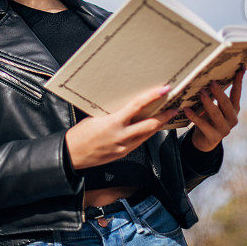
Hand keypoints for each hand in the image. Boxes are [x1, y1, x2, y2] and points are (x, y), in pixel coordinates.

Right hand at [65, 85, 179, 169]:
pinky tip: (149, 129)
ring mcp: (124, 147)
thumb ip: (113, 113)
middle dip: (164, 116)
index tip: (164, 90)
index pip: (137, 106)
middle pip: (150, 124)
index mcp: (113, 123)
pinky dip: (146, 134)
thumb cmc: (80, 135)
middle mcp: (121, 136)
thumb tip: (126, 106)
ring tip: (166, 117)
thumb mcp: (96, 118)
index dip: (152, 97)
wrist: (72, 156)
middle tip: (174, 107)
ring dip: (158, 126)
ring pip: (147, 135)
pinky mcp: (123, 154)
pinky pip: (139, 142)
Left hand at [184, 65, 243, 151]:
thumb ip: (214, 96)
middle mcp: (232, 118)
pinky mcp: (213, 137)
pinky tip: (186, 109)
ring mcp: (224, 129)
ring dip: (208, 103)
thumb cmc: (209, 118)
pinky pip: (202, 124)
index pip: (237, 93)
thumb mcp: (214, 107)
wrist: (204, 141)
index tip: (241, 67)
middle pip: (226, 104)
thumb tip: (207, 76)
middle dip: (219, 93)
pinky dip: (194, 116)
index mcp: (234, 109)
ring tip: (201, 93)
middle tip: (212, 83)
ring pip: (216, 114)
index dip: (239, 81)